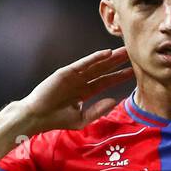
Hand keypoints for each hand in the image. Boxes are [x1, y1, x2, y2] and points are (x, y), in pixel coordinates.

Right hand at [19, 47, 133, 131]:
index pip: (106, 81)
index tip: (133, 72)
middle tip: (133, 55)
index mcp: (85, 91)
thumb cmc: (57, 119)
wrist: (38, 117)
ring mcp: (74, 75)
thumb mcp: (82, 119)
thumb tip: (114, 101)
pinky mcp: (66, 72)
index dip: (119, 76)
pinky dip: (95, 58)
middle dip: (118, 63)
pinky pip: (84, 64)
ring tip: (124, 51)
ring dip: (110, 57)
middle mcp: (81, 81)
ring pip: (96, 64)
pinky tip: (107, 53)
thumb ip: (98, 110)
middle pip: (104, 70)